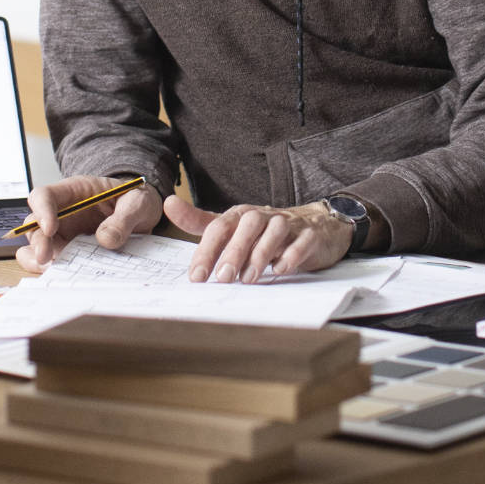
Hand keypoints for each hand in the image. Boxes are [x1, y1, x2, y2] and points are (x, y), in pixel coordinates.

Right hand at [15, 175, 163, 272]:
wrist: (142, 215)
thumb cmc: (134, 201)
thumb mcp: (138, 203)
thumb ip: (125, 217)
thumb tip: (105, 239)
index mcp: (73, 192)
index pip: (44, 195)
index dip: (41, 211)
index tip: (50, 228)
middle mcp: (61, 214)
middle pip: (34, 225)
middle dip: (38, 243)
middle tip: (47, 259)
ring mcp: (63, 235)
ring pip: (36, 248)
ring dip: (39, 261)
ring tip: (52, 271)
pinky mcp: (68, 254)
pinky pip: (52, 264)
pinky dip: (53, 273)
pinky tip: (64, 278)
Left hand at [161, 196, 352, 281]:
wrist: (316, 225)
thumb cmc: (265, 231)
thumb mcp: (232, 226)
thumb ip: (201, 221)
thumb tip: (169, 203)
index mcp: (241, 215)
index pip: (220, 227)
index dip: (206, 251)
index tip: (196, 277)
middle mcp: (263, 216)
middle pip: (246, 227)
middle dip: (233, 252)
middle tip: (222, 278)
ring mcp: (289, 224)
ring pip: (274, 232)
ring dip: (260, 255)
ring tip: (249, 279)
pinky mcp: (310, 235)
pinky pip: (302, 241)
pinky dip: (292, 255)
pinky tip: (281, 270)